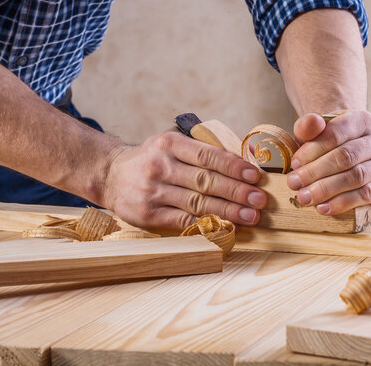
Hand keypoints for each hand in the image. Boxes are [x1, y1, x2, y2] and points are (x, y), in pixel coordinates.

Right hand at [102, 130, 266, 231]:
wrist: (110, 174)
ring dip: (228, 211)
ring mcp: (152, 191)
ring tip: (251, 216)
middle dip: (236, 191)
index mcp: (169, 144)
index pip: (207, 155)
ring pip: (197, 203)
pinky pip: (183, 221)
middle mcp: (159, 166)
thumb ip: (203, 151)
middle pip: (205, 181)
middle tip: (260, 200)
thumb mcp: (172, 144)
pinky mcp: (147, 214)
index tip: (255, 176)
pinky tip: (227, 227)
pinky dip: (207, 225)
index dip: (233, 167)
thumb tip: (246, 161)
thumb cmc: (153, 159)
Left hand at [286, 111, 370, 214]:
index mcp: (363, 120)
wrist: (350, 157)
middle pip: (345, 156)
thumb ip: (308, 126)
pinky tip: (323, 208)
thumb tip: (312, 122)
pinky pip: (365, 195)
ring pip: (356, 177)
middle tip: (294, 183)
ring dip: (326, 189)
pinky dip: (342, 203)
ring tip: (305, 197)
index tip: (294, 163)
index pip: (336, 133)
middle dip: (315, 171)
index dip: (312, 150)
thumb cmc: (329, 144)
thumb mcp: (316, 132)